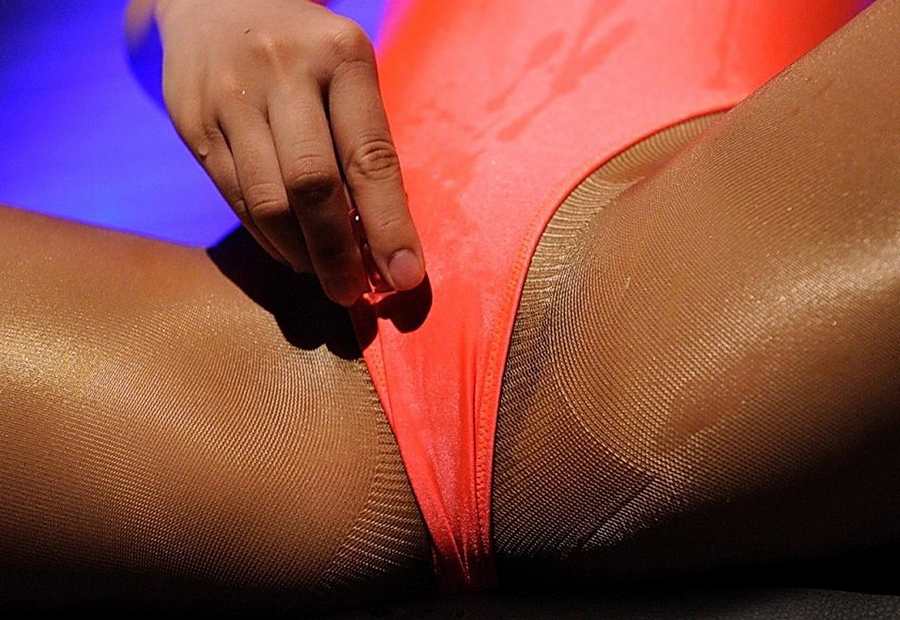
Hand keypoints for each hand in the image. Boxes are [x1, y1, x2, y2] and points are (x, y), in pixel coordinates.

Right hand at [155, 0, 423, 304]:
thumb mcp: (347, 72)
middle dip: (338, 254)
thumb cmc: (305, 52)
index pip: (371, 158)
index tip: (405, 277)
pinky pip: (235, 197)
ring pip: (268, 202)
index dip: (390, 226)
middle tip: (353, 294)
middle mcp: (284, 72)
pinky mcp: (193, 121)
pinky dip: (268, 237)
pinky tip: (290, 251)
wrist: (215, 0)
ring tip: (325, 275)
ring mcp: (231, 96)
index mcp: (341, 57)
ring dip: (302, 254)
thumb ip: (363, 144)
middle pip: (313, 186)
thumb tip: (383, 239)